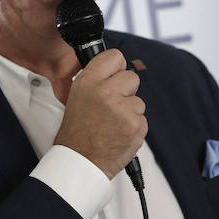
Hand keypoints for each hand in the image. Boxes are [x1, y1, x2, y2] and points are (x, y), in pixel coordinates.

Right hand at [54, 49, 145, 178]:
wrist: (80, 161)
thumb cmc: (77, 132)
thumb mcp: (77, 96)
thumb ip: (96, 80)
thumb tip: (114, 70)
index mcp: (88, 82)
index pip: (114, 56)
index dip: (117, 66)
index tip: (116, 73)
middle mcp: (106, 92)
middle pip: (132, 77)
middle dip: (126, 90)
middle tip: (112, 105)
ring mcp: (123, 110)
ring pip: (138, 101)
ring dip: (129, 111)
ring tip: (112, 124)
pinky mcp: (136, 126)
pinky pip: (142, 119)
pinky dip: (133, 126)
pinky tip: (118, 133)